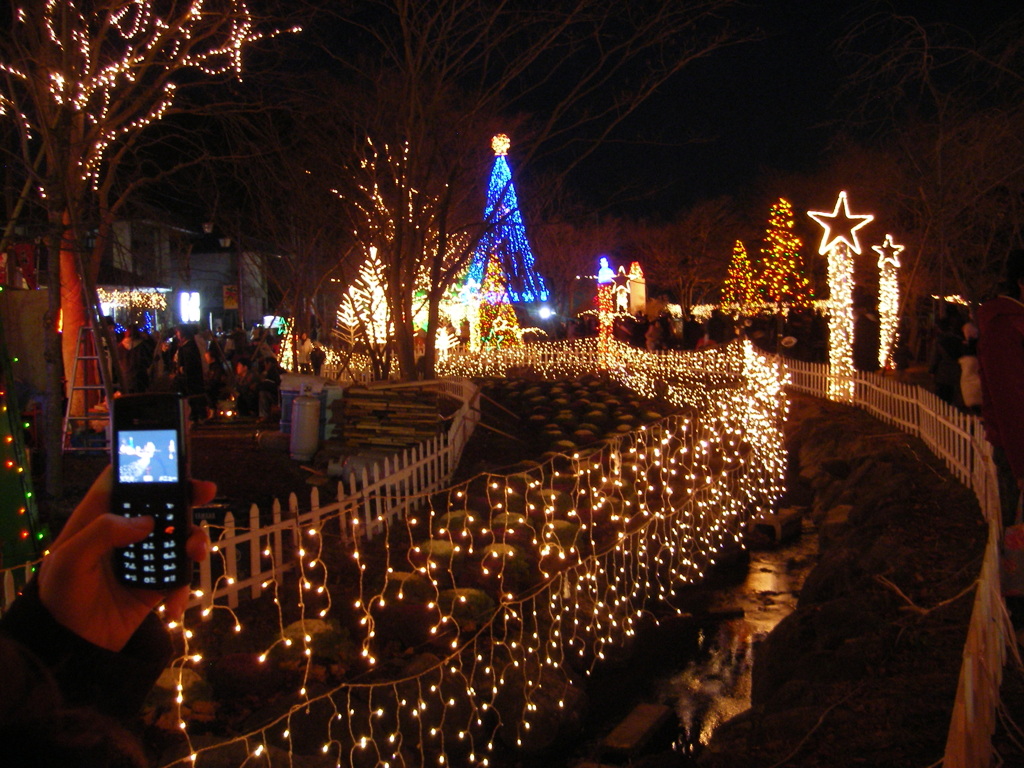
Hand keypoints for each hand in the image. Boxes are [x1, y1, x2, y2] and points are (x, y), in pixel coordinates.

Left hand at [38, 466, 214, 651]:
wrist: (71, 648)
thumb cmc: (60, 596)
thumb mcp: (70, 560)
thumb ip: (103, 533)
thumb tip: (146, 521)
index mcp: (98, 518)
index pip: (124, 482)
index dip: (148, 467)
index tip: (173, 462)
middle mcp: (124, 533)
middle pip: (161, 504)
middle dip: (186, 496)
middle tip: (206, 491)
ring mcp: (142, 557)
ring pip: (178, 536)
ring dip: (193, 541)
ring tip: (195, 555)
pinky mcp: (155, 584)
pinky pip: (180, 576)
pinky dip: (184, 587)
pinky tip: (174, 606)